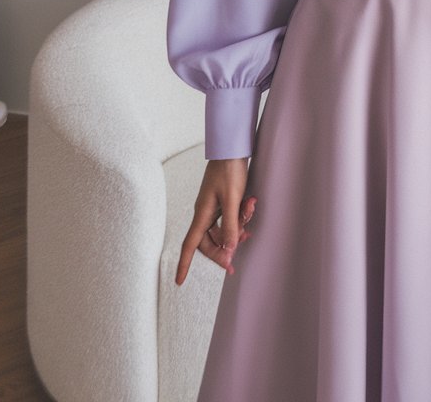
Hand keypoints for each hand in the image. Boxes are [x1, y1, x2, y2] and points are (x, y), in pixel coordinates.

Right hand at [175, 158, 256, 285]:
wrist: (232, 149)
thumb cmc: (229, 171)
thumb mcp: (233, 200)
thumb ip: (231, 225)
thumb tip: (229, 249)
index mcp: (202, 214)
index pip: (190, 245)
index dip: (184, 264)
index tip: (179, 282)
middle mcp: (205, 213)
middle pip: (210, 242)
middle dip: (224, 248)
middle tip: (238, 254)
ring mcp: (213, 208)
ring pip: (223, 230)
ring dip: (237, 228)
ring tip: (250, 211)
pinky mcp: (223, 202)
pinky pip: (229, 219)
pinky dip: (240, 218)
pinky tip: (250, 207)